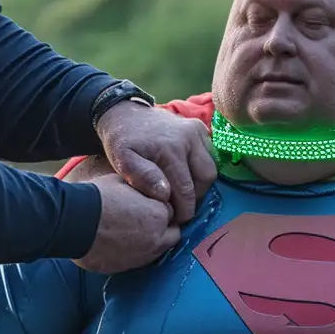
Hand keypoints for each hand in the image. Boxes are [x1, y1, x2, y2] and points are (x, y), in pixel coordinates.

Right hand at [73, 173, 181, 273]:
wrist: (72, 221)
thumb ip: (145, 188)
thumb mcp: (126, 181)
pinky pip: (138, 260)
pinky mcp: (125, 268)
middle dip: (162, 226)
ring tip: (133, 231)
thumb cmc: (98, 196)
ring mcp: (141, 257)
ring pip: (157, 250)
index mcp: (159, 215)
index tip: (149, 203)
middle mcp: (156, 239)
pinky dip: (135, 252)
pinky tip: (123, 243)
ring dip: (151, 241)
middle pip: (171, 233)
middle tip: (145, 218)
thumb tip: (150, 188)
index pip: (171, 211)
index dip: (159, 206)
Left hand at [96, 99, 214, 223]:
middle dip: (196, 196)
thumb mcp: (123, 160)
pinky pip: (210, 154)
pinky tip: (185, 174)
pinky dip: (201, 167)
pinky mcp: (200, 128)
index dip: (184, 209)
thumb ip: (142, 177)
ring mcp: (198, 130)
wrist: (125, 113)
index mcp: (171, 148)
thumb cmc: (122, 141)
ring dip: (200, 183)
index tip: (175, 220)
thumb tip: (165, 194)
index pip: (186, 189)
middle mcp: (190, 137)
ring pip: (212, 167)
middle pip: (206, 177)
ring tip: (181, 191)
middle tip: (180, 206)